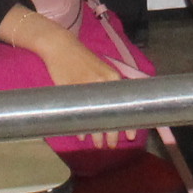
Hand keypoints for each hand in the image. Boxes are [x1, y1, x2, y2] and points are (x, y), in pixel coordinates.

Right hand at [31, 34, 139, 149]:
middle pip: (111, 116)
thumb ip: (107, 89)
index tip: (130, 137)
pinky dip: (81, 126)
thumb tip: (111, 110)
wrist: (61, 47)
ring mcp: (87, 87)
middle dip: (112, 134)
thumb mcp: (101, 70)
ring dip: (97, 134)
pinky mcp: (72, 90)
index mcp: (113, 78)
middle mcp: (103, 83)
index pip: (125, 105)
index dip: (128, 123)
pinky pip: (79, 113)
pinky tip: (82, 135)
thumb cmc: (82, 60)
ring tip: (97, 144)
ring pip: (96, 118)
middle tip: (111, 145)